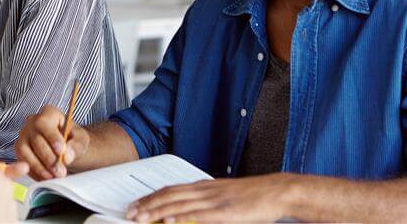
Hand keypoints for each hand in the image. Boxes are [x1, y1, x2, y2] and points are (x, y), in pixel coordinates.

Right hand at [15, 104, 89, 179]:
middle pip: (36, 140)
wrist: (65, 148)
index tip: (61, 151)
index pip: (44, 123)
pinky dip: (34, 172)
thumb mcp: (80, 140)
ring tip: (54, 176)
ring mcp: (23, 136)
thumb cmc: (72, 139)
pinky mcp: (19, 151)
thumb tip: (66, 155)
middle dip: (49, 158)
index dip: (52, 137)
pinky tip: (46, 177)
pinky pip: (23, 162)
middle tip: (60, 171)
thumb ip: (76, 145)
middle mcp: (32, 122)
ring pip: (26, 152)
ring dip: (40, 167)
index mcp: (48, 113)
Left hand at [125, 173, 299, 222]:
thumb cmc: (253, 197)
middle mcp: (205, 191)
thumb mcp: (224, 197)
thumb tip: (186, 213)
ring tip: (140, 218)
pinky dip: (181, 218)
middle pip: (169, 196)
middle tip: (129, 213)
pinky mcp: (224, 212)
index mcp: (204, 187)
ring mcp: (214, 201)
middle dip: (147, 205)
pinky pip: (198, 215)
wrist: (276, 192)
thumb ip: (205, 204)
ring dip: (156, 211)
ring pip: (178, 205)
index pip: (171, 189)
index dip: (151, 197)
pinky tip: (168, 221)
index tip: (136, 204)